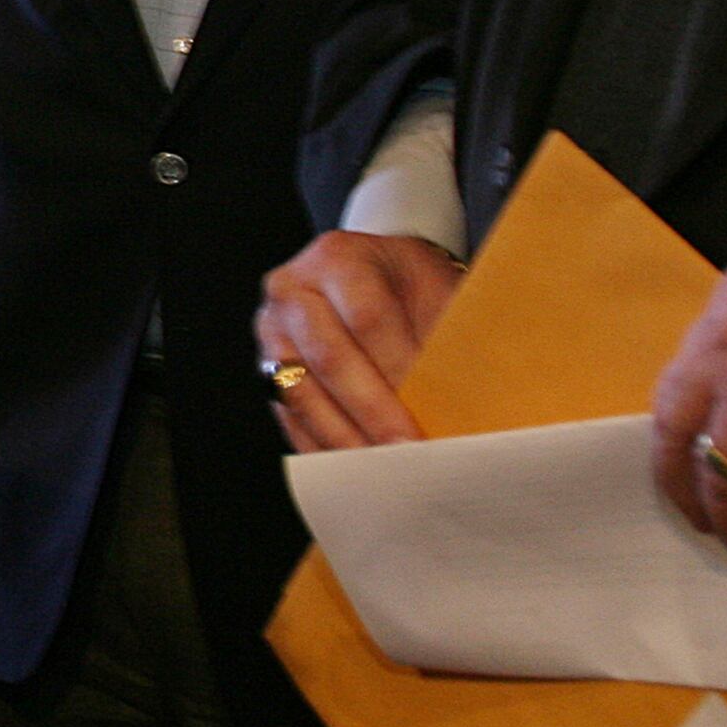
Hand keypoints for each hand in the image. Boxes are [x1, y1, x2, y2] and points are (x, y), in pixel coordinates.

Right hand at [254, 231, 463, 451]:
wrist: (377, 276)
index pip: (366, 317)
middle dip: (371, 412)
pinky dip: (323, 446)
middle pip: (328, 358)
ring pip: (300, 393)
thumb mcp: (437, 288)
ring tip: (384, 468)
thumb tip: (461, 399)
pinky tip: (356, 467)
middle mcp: (293, 290)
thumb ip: (446, 336)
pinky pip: (289, 416)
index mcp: (338, 258)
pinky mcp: (265, 370)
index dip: (398, 367)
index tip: (425, 407)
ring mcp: (272, 332)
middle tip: (407, 449)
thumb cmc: (410, 285)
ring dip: (345, 437)